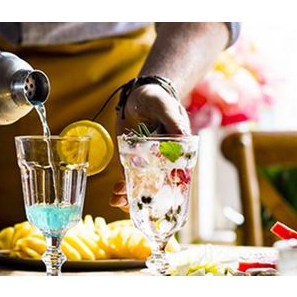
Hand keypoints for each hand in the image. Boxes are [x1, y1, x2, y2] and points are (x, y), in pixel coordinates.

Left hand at [112, 83, 190, 212]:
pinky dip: (123, 188)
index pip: (177, 177)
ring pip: (142, 185)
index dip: (168, 192)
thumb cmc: (158, 99)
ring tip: (117, 200)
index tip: (157, 201)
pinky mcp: (131, 159)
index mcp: (178, 152)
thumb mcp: (166, 108)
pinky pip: (129, 177)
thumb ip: (174, 122)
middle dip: (144, 198)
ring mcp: (146, 161)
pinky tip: (115, 195)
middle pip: (158, 186)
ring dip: (130, 196)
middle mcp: (163, 160)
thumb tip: (181, 137)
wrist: (138, 94)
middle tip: (130, 202)